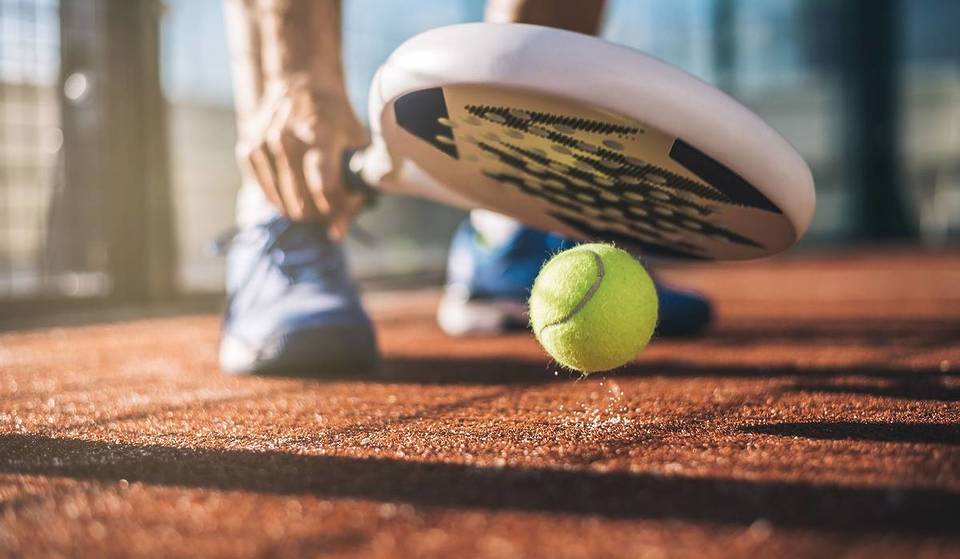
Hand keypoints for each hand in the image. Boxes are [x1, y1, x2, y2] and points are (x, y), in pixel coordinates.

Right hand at [237, 77, 367, 239]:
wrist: (302, 80)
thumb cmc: (337, 117)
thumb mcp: (357, 144)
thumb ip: (355, 188)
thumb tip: (336, 234)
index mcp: (320, 134)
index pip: (325, 188)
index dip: (338, 207)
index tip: (346, 206)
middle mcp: (287, 138)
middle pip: (301, 201)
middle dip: (321, 214)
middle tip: (331, 207)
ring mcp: (263, 142)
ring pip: (280, 202)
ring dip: (300, 209)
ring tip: (315, 201)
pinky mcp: (248, 147)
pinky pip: (264, 191)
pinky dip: (280, 197)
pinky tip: (293, 189)